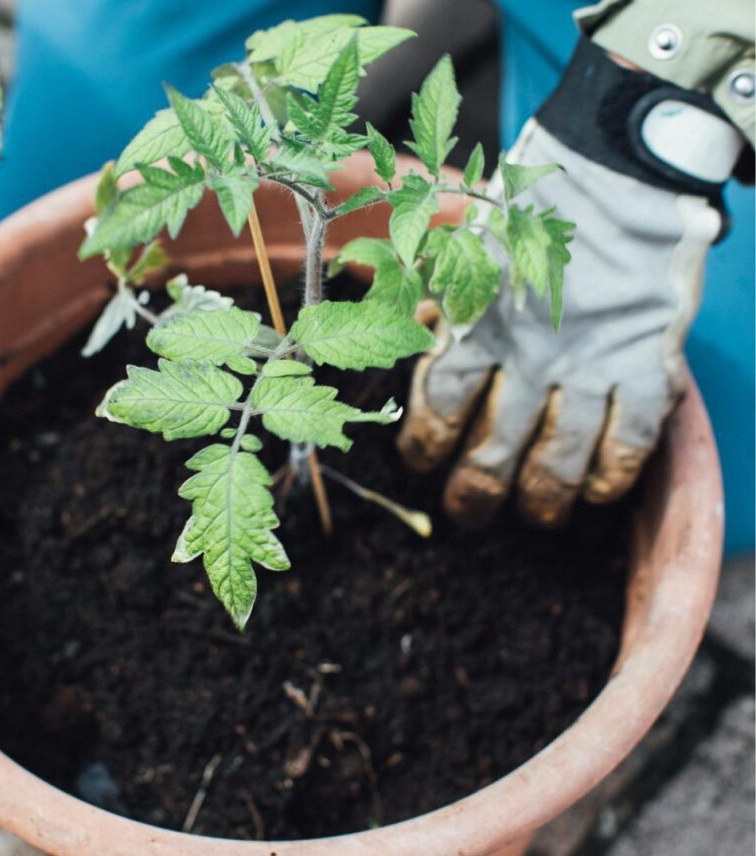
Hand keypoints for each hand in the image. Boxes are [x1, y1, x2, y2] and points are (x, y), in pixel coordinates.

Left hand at [398, 115, 722, 525]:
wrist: (619, 168)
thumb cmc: (527, 210)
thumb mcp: (459, 244)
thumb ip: (425, 293)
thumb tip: (383, 318)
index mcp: (477, 322)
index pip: (440, 403)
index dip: (425, 443)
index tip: (421, 460)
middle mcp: (528, 354)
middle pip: (493, 450)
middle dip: (475, 493)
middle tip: (468, 510)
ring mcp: (589, 363)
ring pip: (558, 459)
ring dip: (541, 498)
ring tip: (535, 513)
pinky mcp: (646, 363)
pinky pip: (629, 441)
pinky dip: (611, 475)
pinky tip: (595, 490)